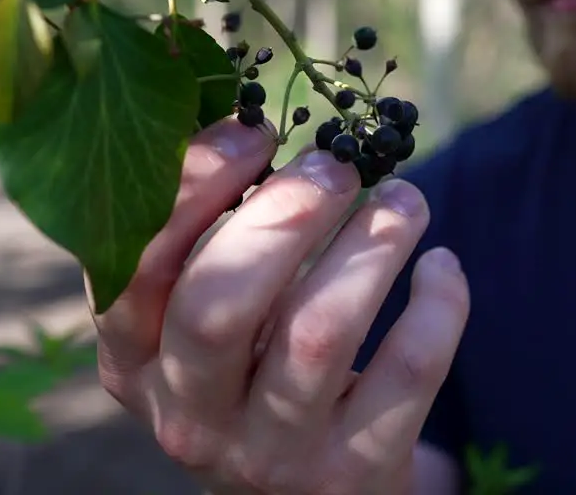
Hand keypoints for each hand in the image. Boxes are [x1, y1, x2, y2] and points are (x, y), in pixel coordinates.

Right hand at [89, 117, 470, 494]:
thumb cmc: (251, 376)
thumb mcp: (200, 326)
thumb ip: (206, 245)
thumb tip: (252, 117)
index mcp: (133, 362)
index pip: (134, 268)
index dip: (195, 186)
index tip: (256, 130)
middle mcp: (188, 416)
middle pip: (219, 305)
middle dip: (283, 215)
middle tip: (336, 165)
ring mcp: (271, 454)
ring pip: (319, 334)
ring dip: (370, 246)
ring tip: (405, 199)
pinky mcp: (354, 473)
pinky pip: (407, 373)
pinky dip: (438, 306)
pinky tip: (442, 266)